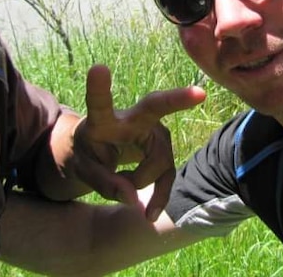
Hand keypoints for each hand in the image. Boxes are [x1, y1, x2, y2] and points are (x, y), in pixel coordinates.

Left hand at [72, 64, 205, 220]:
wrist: (99, 152)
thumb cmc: (88, 153)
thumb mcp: (84, 170)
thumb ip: (104, 183)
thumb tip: (133, 198)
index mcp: (103, 119)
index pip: (100, 103)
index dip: (98, 88)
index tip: (98, 68)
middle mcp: (133, 118)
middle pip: (155, 107)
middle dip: (177, 99)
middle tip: (199, 93)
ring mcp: (154, 132)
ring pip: (158, 162)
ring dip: (138, 182)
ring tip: (120, 185)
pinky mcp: (164, 150)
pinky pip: (167, 176)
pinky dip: (158, 197)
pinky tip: (149, 214)